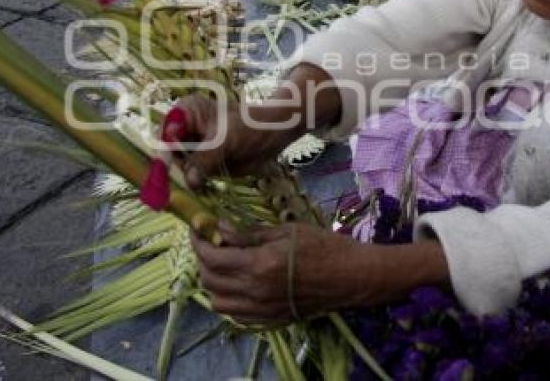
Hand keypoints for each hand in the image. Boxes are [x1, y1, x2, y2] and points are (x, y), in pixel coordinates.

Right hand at [166, 63, 342, 189]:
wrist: (274, 134)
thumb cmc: (250, 126)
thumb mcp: (225, 141)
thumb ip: (205, 159)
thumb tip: (190, 182)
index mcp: (185, 113)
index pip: (164, 135)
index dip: (163, 155)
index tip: (165, 175)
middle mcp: (184, 130)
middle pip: (167, 155)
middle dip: (170, 173)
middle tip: (172, 192)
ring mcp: (192, 148)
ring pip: (177, 169)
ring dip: (181, 183)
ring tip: (186, 194)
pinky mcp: (202, 163)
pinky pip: (192, 178)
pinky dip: (193, 187)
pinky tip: (197, 194)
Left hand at [190, 222, 364, 324]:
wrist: (351, 277)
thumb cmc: (323, 246)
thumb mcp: (286, 231)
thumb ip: (249, 233)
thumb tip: (219, 228)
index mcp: (260, 265)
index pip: (212, 257)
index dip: (199, 241)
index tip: (198, 228)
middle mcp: (255, 292)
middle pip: (209, 280)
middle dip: (202, 259)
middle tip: (209, 242)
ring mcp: (262, 311)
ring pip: (218, 302)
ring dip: (212, 282)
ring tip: (222, 263)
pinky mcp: (270, 321)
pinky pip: (235, 315)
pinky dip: (229, 298)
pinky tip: (239, 282)